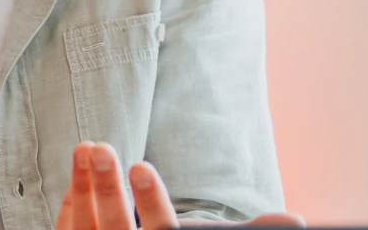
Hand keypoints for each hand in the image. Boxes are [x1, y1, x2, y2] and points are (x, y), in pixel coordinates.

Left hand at [57, 141, 302, 229]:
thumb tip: (296, 221)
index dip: (151, 202)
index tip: (141, 165)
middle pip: (115, 229)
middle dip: (105, 188)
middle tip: (100, 146)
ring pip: (85, 228)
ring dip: (83, 186)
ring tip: (86, 147)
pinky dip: (71, 205)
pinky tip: (77, 176)